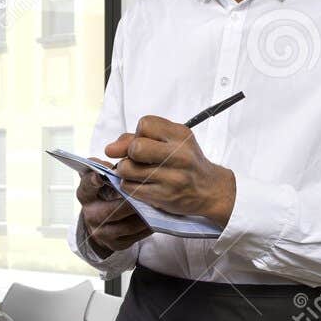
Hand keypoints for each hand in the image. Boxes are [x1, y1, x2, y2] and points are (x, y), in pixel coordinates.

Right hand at [76, 160, 152, 257]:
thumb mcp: (102, 179)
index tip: (100, 176)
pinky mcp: (116, 244)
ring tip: (157, 203)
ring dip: (144, 214)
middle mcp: (91, 214)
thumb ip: (107, 165)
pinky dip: (148, 225)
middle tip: (146, 190)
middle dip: (130, 200)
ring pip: (128, 224)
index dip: (92, 181)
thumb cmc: (107, 194)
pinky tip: (157, 216)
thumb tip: (116, 155)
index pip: (86, 187)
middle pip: (112, 209)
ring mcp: (103, 232)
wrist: (104, 225)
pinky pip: (137, 235)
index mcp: (86, 195)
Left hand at [105, 115, 236, 226]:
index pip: (144, 124)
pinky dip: (130, 185)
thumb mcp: (172, 141)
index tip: (144, 142)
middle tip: (136, 159)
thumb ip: (140, 137)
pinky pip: (130, 188)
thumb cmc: (186, 162)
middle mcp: (179, 155)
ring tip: (136, 173)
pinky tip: (141, 184)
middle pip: (136, 147)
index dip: (138, 133)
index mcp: (180, 135)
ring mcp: (172, 177)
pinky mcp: (164, 196)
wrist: (210, 190)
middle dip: (128, 153)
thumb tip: (110, 149)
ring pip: (128, 169)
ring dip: (126, 171)